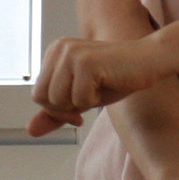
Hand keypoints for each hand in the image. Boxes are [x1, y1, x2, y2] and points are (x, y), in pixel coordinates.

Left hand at [32, 33, 168, 126]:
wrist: (148, 61)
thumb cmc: (116, 79)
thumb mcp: (80, 98)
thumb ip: (55, 113)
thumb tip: (30, 131)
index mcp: (54, 51)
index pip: (37, 94)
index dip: (57, 109)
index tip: (78, 107)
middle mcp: (59, 48)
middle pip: (42, 98)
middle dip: (66, 109)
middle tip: (90, 100)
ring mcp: (71, 53)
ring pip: (58, 99)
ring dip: (81, 104)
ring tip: (99, 89)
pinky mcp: (86, 62)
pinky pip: (78, 98)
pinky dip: (94, 100)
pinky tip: (107, 84)